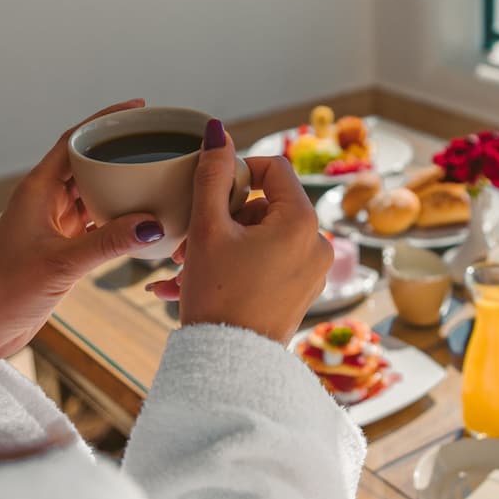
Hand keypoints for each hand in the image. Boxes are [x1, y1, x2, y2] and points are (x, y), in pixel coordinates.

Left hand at [0, 100, 165, 364]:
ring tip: (157, 177)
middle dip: (119, 150)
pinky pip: (97, 221)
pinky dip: (119, 217)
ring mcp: (53, 224)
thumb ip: (109, 242)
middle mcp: (45, 201)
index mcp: (37, 191)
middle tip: (156, 143)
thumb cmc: (2, 293)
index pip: (74, 140)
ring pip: (94, 192)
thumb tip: (154, 223)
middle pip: (87, 162)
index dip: (105, 121)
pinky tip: (143, 221)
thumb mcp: (61, 264)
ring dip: (122, 185)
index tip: (136, 109)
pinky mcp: (61, 247)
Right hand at [147, 120, 331, 343]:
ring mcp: (312, 272)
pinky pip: (265, 265)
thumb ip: (213, 174)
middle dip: (221, 218)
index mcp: (303, 222)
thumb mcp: (208, 228)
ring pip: (260, 237)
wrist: (228, 368)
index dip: (236, 172)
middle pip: (265, 205)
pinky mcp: (299, 294)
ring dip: (219, 245)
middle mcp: (318, 244)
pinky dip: (233, 266)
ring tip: (180, 267)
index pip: (273, 168)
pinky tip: (189, 283)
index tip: (207, 192)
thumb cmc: (218, 296)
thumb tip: (217, 131)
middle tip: (185, 239)